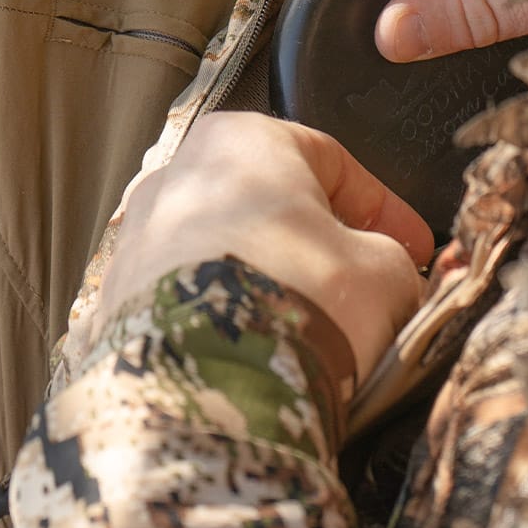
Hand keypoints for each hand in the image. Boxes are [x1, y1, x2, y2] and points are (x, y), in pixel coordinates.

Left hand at [98, 112, 433, 388]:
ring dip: (274, 288)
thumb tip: (391, 280)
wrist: (207, 388)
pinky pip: (191, 307)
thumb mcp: (385, 274)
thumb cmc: (295, 303)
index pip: (332, 161)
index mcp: (242, 139)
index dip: (384, 210)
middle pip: (272, 208)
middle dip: (322, 249)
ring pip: (227, 257)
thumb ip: (393, 263)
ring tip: (316, 337)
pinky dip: (228, 326)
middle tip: (366, 291)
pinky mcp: (115, 306)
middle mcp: (176, 177)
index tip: (413, 249)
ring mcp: (137, 242)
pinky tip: (264, 361)